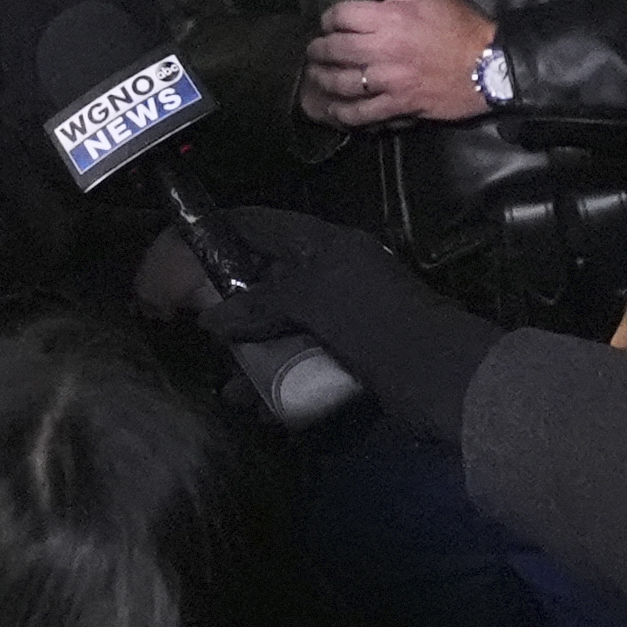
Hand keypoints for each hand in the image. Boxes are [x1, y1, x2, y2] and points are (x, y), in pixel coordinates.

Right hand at [139, 206, 497, 443]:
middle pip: (264, 278)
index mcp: (326, 246)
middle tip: (186, 322)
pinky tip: (252, 401)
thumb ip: (262, 302)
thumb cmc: (383, 328)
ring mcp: (341, 318)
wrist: (450, 384)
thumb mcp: (317, 301)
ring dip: (247, 350)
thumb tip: (211, 319)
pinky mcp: (350, 357)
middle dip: (225, 300)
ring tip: (220, 377)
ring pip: (278, 325)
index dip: (217, 231)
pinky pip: (299, 360)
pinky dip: (273, 377)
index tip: (176, 249)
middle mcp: (331, 275)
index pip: (259, 224)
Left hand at [303, 0, 496, 125]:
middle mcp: (384, 49)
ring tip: (317, 77)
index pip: (342, 15)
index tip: (330, 23)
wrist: (493, 66)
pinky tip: (334, 110)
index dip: (330, 17)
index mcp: (391, 18)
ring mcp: (390, 80)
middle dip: (319, 49)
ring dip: (324, 79)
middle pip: (335, 49)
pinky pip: (363, 112)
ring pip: (343, 82)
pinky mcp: (399, 105)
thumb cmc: (464, 25)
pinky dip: (344, 113)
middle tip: (315, 51)